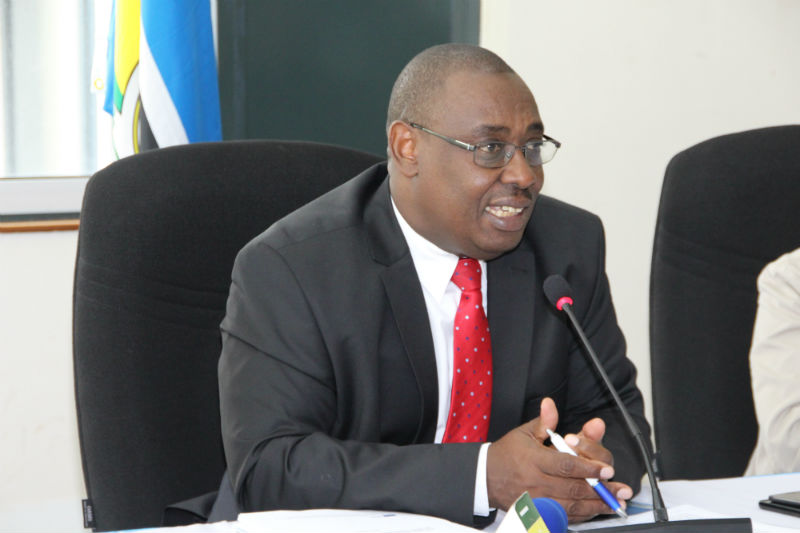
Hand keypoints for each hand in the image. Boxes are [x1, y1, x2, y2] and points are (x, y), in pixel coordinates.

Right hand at [486, 398, 631, 522]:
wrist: (485, 479)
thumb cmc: (507, 454)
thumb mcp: (523, 434)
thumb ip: (543, 422)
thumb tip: (550, 404)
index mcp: (534, 460)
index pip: (566, 465)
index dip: (588, 468)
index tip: (607, 470)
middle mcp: (536, 483)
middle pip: (573, 488)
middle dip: (600, 489)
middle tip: (621, 488)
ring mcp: (537, 501)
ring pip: (571, 506)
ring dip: (596, 505)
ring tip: (616, 503)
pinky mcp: (538, 513)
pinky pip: (564, 517)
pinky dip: (583, 515)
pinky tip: (596, 510)